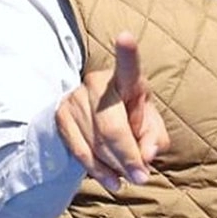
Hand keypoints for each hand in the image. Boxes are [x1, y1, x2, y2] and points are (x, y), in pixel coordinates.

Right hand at [55, 31, 169, 191]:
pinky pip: (80, 151)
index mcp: (127, 81)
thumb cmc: (132, 120)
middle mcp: (97, 85)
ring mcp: (75, 99)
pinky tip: (111, 180)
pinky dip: (98, 171)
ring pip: (96, 144)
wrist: (94, 118)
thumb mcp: (151, 127)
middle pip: (111, 126)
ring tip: (128, 178)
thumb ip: (156, 140)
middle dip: (128, 156)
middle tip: (141, 177)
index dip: (127, 53)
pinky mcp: (61, 115)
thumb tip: (146, 155)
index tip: (125, 36)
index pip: (128, 68)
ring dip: (115, 167)